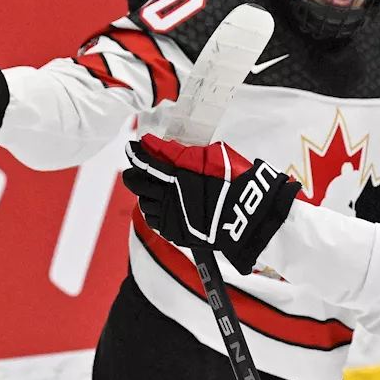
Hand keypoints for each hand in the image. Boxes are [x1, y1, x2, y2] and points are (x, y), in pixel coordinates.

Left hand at [123, 135, 298, 272]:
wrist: (246, 217)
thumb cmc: (234, 181)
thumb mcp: (212, 157)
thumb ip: (184, 154)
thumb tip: (161, 147)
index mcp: (174, 175)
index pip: (146, 162)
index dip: (137, 154)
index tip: (132, 147)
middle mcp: (166, 196)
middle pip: (138, 183)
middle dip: (134, 174)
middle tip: (136, 169)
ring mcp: (168, 216)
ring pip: (144, 202)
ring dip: (144, 193)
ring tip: (150, 188)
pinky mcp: (174, 232)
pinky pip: (154, 220)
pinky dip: (152, 210)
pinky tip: (159, 206)